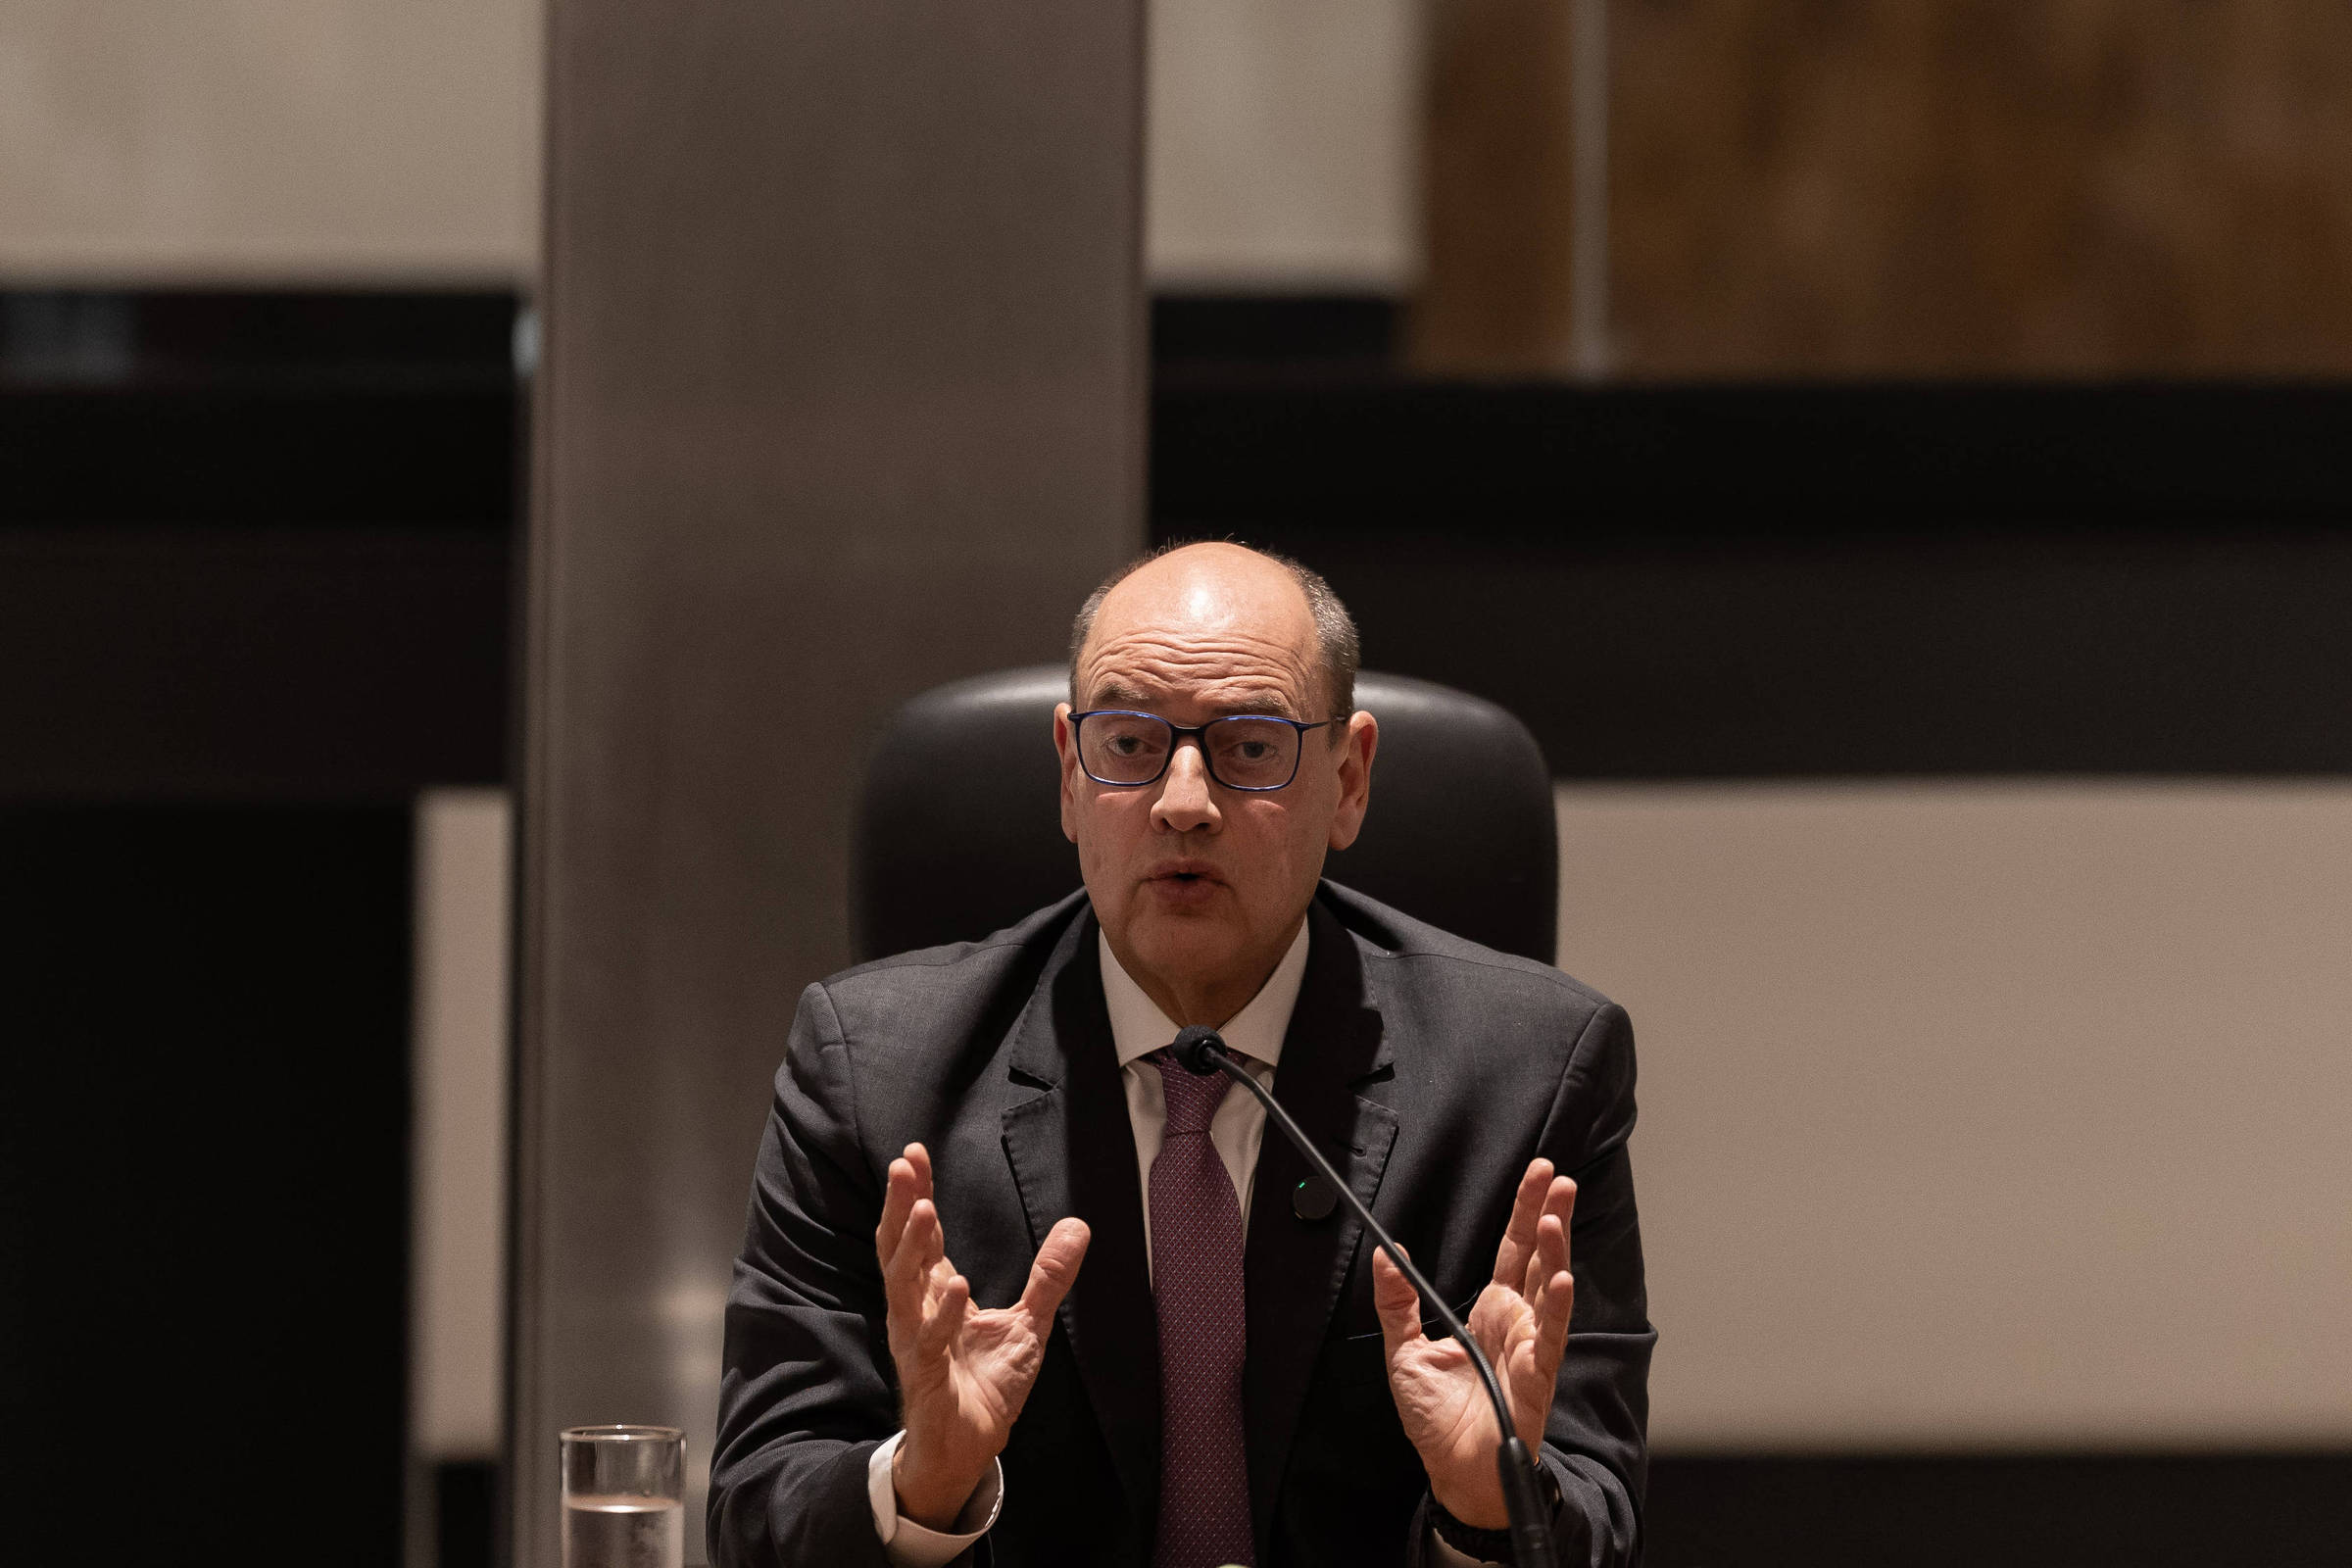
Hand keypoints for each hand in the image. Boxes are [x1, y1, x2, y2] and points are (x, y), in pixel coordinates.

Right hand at [877, 1142, 1089, 1529]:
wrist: (970, 1449)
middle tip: (903, 1167)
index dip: (916, 1194)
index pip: (922, 1236)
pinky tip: (956, 1286)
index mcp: (936, 1293)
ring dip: (912, 1250)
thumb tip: (1078, 1225)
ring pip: (903, 1289)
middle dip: (900, 1208)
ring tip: (924, 1210)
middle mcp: (917, 1312)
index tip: (915, 1154)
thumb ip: (1048, 1275)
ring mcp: (917, 1344)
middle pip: (901, 1251)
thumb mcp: (1030, 1323)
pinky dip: (942, 1315)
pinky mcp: (926, 1378)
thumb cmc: (987, 1383)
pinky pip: (928, 1343)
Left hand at [1373, 1159, 1575, 1529]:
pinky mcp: (1537, 1376)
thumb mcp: (1402, 1350)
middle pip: (1537, 1257)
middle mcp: (1516, 1322)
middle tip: (1557, 1177)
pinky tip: (1562, 1279)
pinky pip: (1551, 1337)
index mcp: (1488, 1311)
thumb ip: (1396, 1300)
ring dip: (1555, 1252)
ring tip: (1555, 1217)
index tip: (1537, 1175)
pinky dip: (1558, 1307)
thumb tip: (1385, 1253)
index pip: (1512, 1249)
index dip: (1524, 1211)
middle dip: (1549, 1215)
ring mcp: (1531, 1346)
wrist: (1453, 1472)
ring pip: (1549, 1289)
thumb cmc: (1436, 1418)